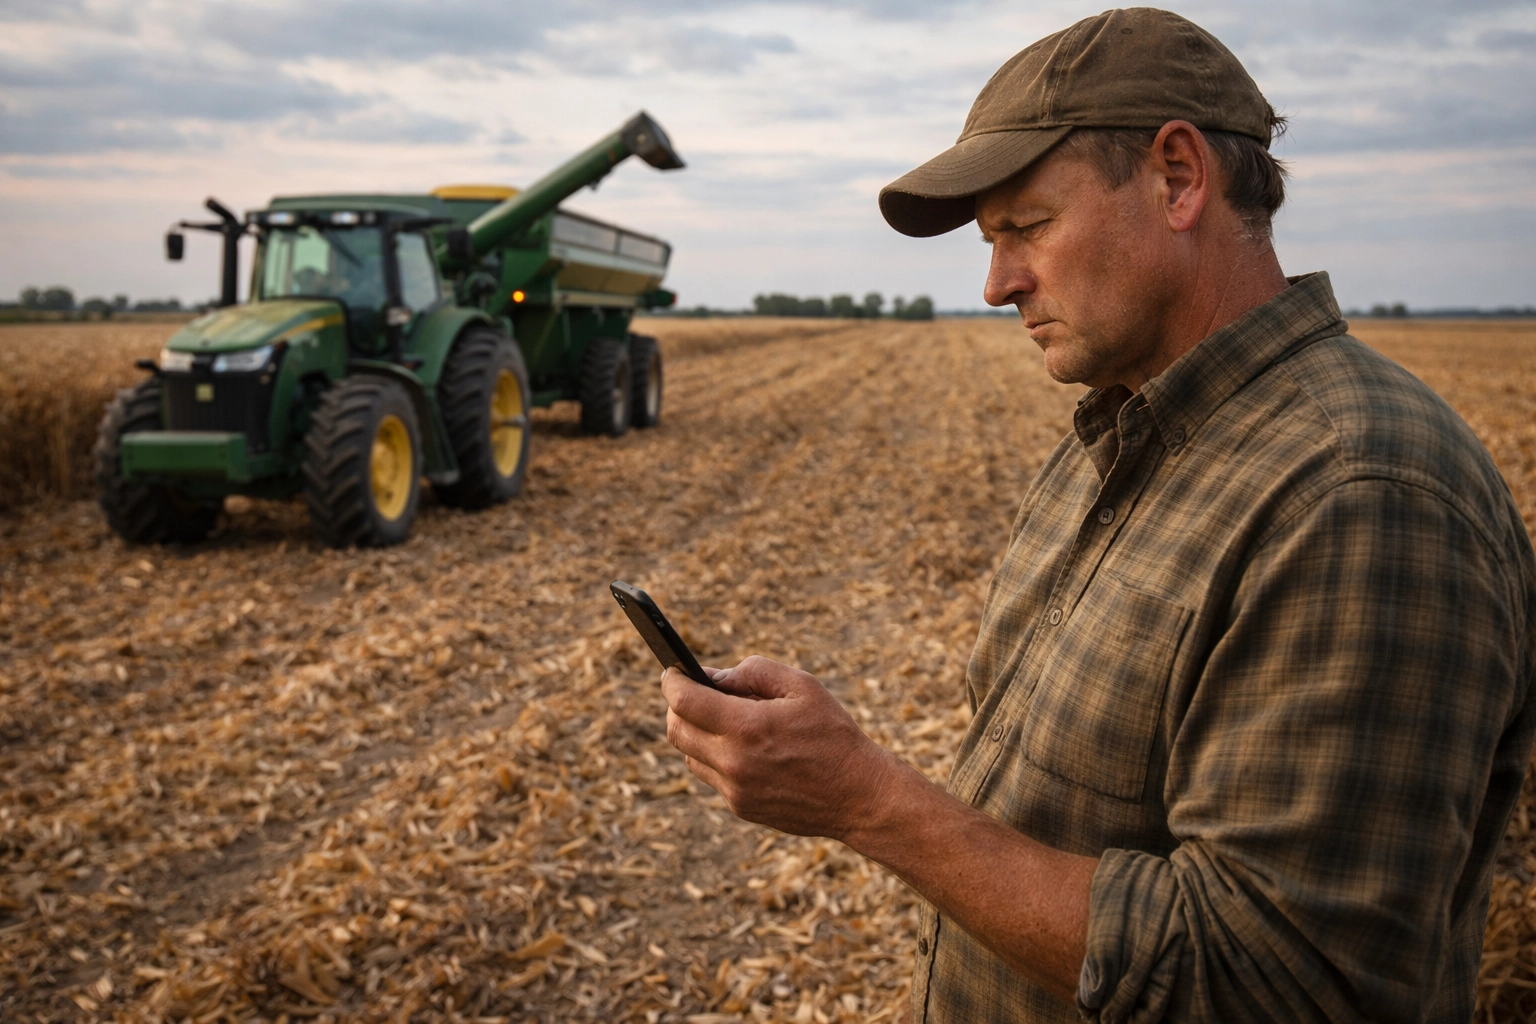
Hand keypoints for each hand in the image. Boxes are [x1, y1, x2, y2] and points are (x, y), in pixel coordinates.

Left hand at [661, 656, 897, 840]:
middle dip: (678, 706)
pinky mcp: (740, 807)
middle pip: (676, 730)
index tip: (672, 671)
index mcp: (747, 727)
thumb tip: (714, 676)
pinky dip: (715, 756)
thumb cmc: (833, 734)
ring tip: (723, 720)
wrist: (858, 795)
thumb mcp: (801, 686)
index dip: (672, 682)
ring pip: (689, 754)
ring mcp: (734, 789)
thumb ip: (753, 671)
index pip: (683, 702)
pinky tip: (741, 747)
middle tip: (693, 692)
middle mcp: (733, 762)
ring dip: (695, 733)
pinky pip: (710, 776)